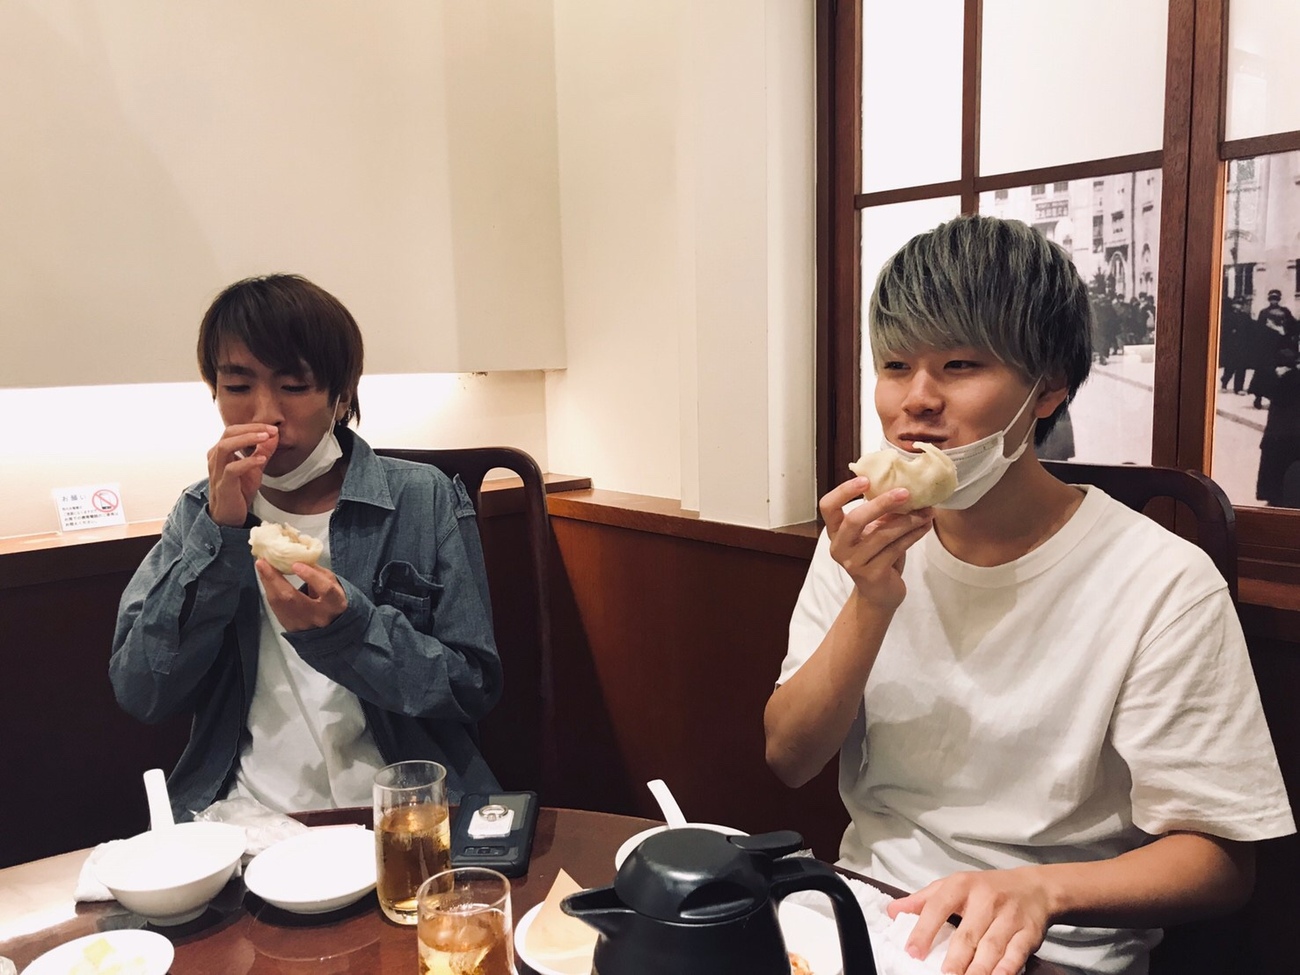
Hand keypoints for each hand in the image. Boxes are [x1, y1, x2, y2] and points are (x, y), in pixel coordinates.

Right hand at [207, 424, 277, 525]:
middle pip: (228, 433)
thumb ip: (263, 451)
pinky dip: (247, 462)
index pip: (234, 430)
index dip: (253, 426)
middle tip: (270, 430)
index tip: (273, 428)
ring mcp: (217, 471)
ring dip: (246, 440)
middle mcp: (216, 458)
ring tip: (265, 438)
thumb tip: (274, 435)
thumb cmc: (239, 490)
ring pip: (225, 447)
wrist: (229, 515)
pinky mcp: (223, 485)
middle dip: (251, 429)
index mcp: (221, 451)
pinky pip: (231, 469)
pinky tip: (261, 459)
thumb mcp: (255, 468)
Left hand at [256, 559, 347, 631]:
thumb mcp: (333, 585)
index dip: (311, 576)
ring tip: (261, 567)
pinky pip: (275, 608)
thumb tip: (300, 559)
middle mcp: (319, 616)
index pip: (325, 590)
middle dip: (275, 578)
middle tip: (263, 563)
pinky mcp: (290, 626)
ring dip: (268, 583)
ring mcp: (302, 624)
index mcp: (335, 604)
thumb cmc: (332, 602)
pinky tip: (266, 580)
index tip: (296, 565)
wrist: (330, 627)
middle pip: (292, 598)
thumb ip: (318, 573)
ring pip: (279, 603)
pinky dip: (269, 591)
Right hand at [819, 477, 933, 613]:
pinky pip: (896, 548)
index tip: (866, 479)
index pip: (828, 506)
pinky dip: (913, 535)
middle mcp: (839, 547)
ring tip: (926, 511)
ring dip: (908, 520)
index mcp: (836, 532)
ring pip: (882, 534)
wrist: (880, 594)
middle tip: (906, 492)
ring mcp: (854, 563)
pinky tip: (925, 526)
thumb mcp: (874, 532)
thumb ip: (881, 514)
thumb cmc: (877, 557)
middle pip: (855, 519)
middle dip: (881, 503)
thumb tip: (907, 487)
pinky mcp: (872, 575)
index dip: (843, 491)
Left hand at [889, 869, 1049, 974]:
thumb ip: (922, 900)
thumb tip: (891, 912)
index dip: (924, 930)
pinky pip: (1016, 954)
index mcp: (962, 886)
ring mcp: (1009, 917)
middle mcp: (986, 900)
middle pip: (968, 934)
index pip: (938, 907)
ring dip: (978, 969)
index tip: (912, 952)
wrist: (1035, 887)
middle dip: (955, 959)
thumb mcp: (953, 886)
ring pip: (992, 947)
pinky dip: (1006, 968)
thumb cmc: (986, 889)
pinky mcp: (1028, 933)